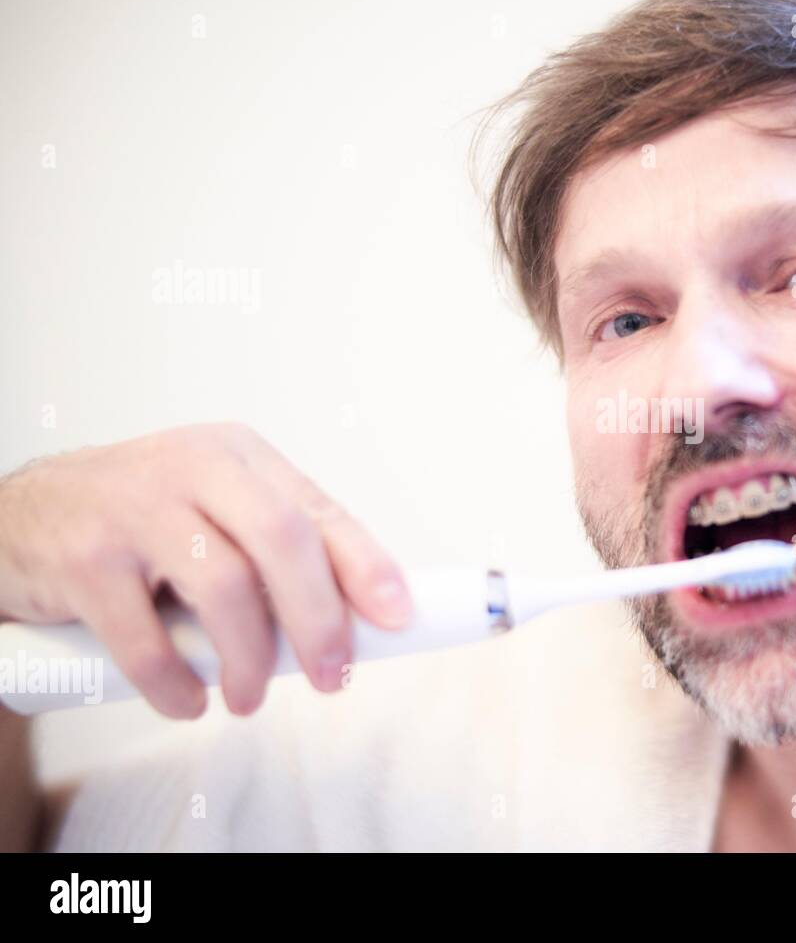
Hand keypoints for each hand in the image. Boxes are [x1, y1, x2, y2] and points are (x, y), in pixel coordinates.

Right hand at [0, 423, 411, 717]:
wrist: (21, 518)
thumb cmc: (138, 522)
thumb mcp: (213, 510)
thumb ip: (274, 550)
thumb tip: (355, 617)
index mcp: (237, 456)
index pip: (317, 510)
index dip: (366, 565)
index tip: (397, 615)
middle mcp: (191, 467)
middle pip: (283, 539)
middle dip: (319, 618)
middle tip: (331, 676)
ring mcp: (134, 508)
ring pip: (224, 588)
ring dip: (250, 660)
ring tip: (249, 697)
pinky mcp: (84, 558)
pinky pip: (146, 640)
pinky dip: (176, 685)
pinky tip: (188, 699)